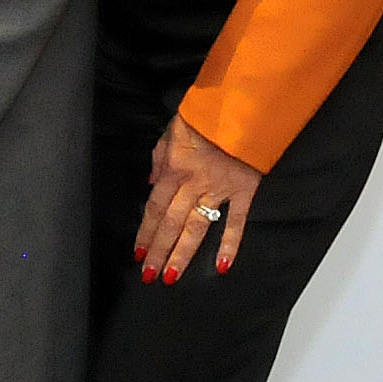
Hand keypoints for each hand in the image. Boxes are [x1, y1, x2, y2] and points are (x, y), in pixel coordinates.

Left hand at [134, 116, 264, 281]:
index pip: (155, 208)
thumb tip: (150, 184)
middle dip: (159, 252)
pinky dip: (230, 244)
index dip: (146, 232)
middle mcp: (194, 184)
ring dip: (183, 254)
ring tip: (172, 277)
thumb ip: (159, 158)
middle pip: (172, 224)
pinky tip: (221, 266)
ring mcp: (220, 190)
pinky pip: (236, 222)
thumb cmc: (206, 113)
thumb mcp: (173, 129)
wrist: (244, 104)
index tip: (139, 253)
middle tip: (150, 276)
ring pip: (197, 228)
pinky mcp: (244, 190)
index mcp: (174, 169)